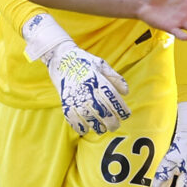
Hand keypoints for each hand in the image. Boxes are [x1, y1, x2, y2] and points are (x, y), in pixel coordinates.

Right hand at [23, 13, 129, 135]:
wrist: (60, 58)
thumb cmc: (84, 61)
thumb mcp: (101, 64)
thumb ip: (115, 78)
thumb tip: (126, 93)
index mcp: (97, 79)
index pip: (113, 98)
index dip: (121, 109)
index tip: (125, 115)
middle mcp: (87, 89)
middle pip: (103, 112)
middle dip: (112, 122)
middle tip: (115, 125)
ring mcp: (75, 97)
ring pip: (89, 119)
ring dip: (98, 127)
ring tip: (102, 128)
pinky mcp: (65, 102)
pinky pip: (73, 120)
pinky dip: (80, 127)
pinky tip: (87, 128)